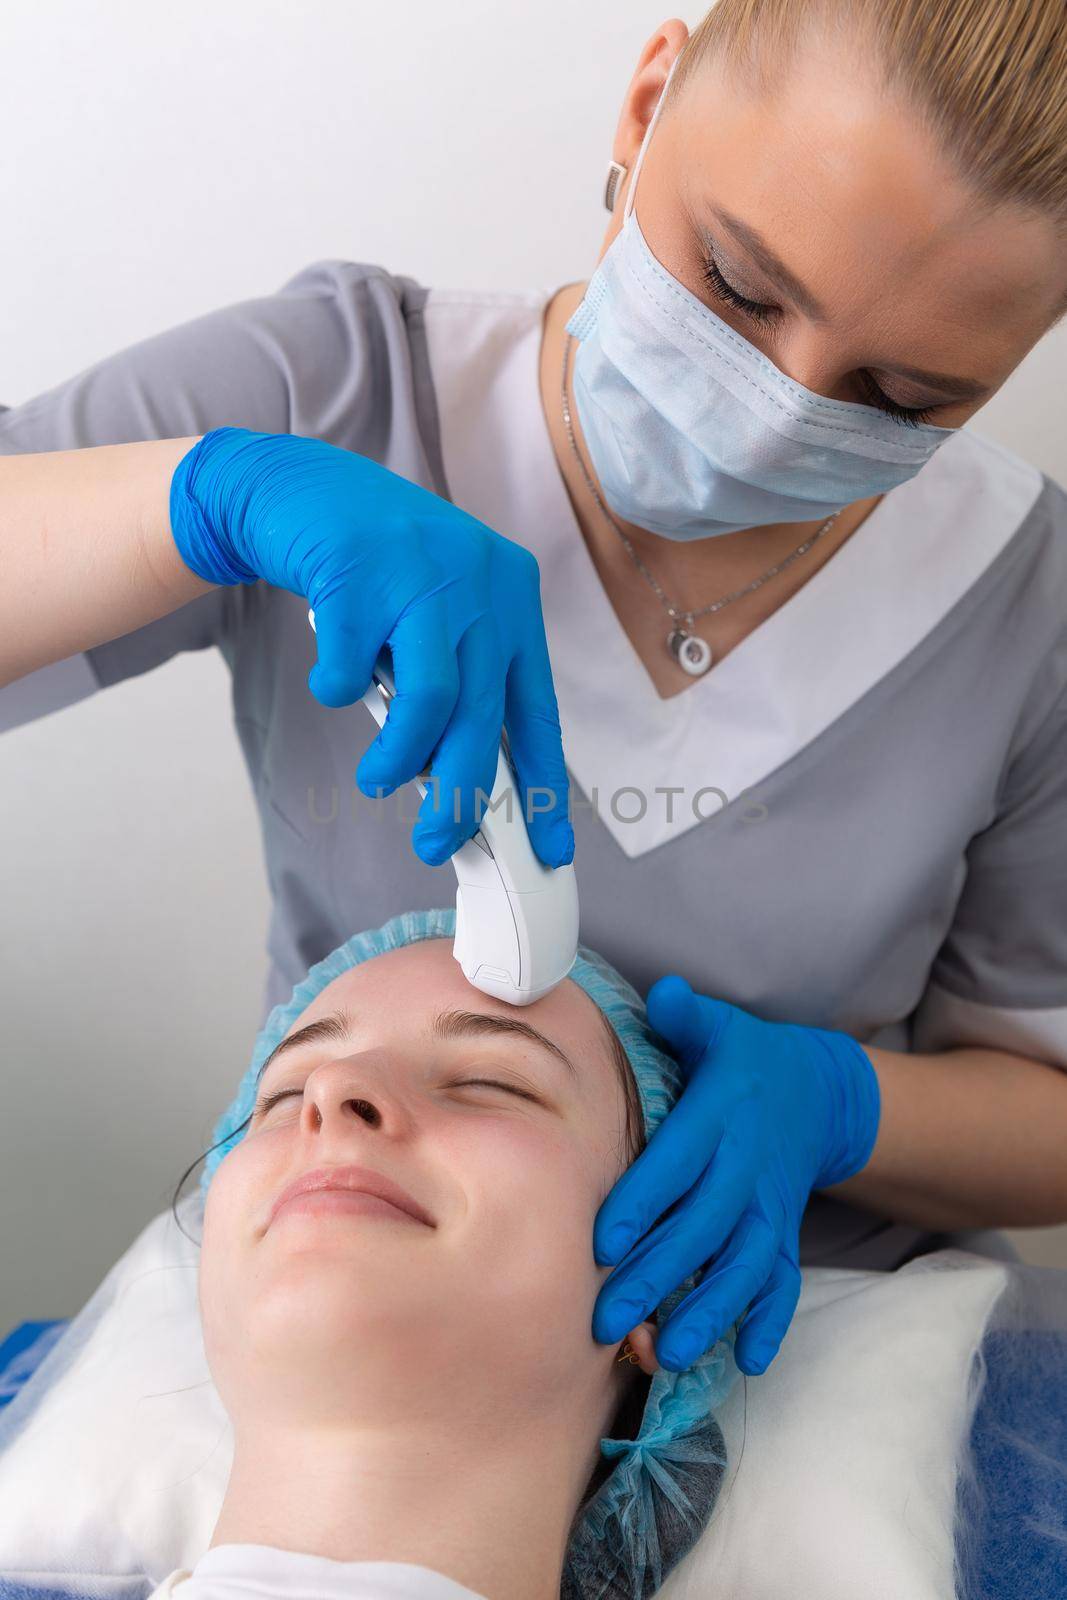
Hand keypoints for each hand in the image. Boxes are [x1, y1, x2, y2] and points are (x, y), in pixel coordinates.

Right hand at [169, 427, 572, 867]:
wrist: (300, 488)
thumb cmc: (375, 570)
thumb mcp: (437, 613)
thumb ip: (459, 679)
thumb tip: (460, 780)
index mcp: (512, 597)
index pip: (537, 709)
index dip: (544, 785)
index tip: (548, 850)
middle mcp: (479, 580)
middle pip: (482, 716)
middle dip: (459, 794)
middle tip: (436, 843)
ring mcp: (421, 571)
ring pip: (430, 699)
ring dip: (400, 757)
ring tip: (377, 781)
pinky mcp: (359, 569)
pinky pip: (353, 668)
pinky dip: (340, 692)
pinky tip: (333, 683)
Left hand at [592, 976, 880, 1374]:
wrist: (820, 1092)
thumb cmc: (744, 1060)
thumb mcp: (720, 1029)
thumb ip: (687, 1017)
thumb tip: (664, 992)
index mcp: (722, 1116)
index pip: (678, 1162)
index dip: (643, 1201)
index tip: (603, 1241)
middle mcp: (747, 1168)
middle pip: (701, 1227)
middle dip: (656, 1275)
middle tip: (606, 1319)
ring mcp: (770, 1206)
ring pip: (740, 1266)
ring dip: (706, 1312)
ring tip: (665, 1353)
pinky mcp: (784, 1232)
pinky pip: (782, 1282)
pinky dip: (769, 1321)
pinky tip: (745, 1361)